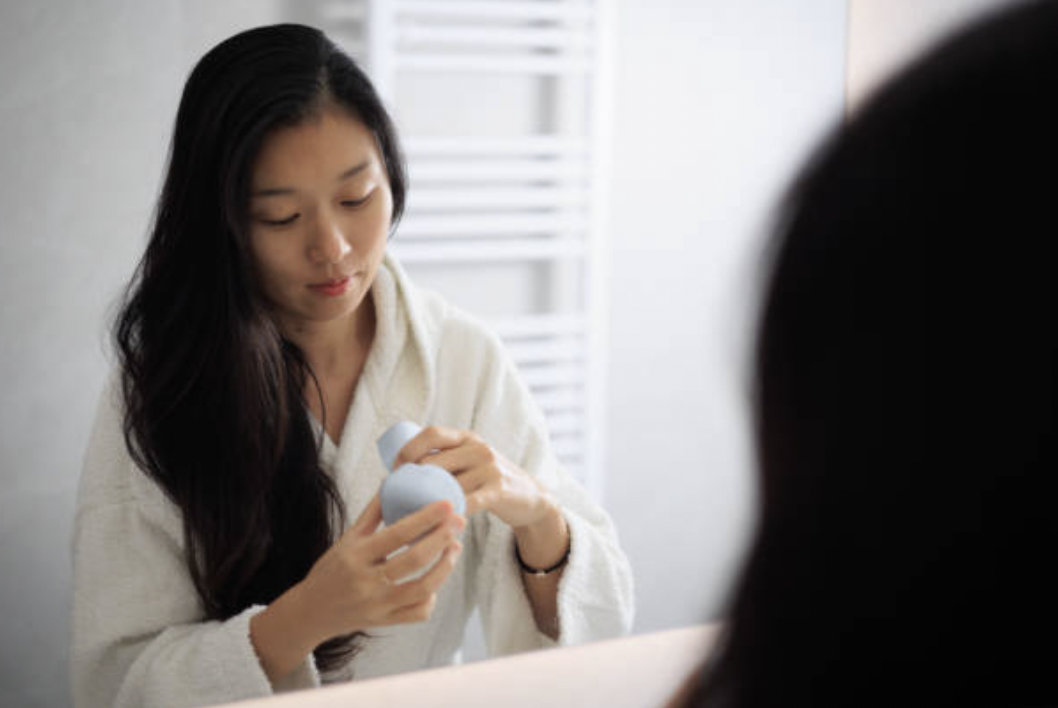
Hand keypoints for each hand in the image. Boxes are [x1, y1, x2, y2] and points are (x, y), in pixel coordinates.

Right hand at [298, 494, 464, 640]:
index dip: (425, 518)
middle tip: (459, 522)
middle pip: (414, 560)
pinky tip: (436, 579)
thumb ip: (372, 513)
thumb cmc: (332, 569)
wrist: (312, 612)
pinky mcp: (386, 622)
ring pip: (422, 589)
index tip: (447, 505)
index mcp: (356, 555)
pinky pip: (418, 612)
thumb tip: (393, 480)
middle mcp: (367, 582)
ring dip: (445, 567)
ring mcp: (378, 605)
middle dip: (442, 538)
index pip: (397, 534)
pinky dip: (432, 596)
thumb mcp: (347, 539)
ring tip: (455, 547)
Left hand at [393, 426, 555, 530]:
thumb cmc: (490, 481)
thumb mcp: (470, 460)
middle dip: (412, 481)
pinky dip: (449, 513)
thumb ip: (446, 459)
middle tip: (398, 499)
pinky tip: (439, 525)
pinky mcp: (499, 490)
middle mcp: (478, 448)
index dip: (407, 450)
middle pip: (434, 461)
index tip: (394, 470)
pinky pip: (466, 502)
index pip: (430, 434)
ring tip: (412, 517)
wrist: (531, 498)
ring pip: (447, 485)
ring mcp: (489, 468)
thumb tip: (402, 469)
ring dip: (426, 503)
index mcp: (466, 437)